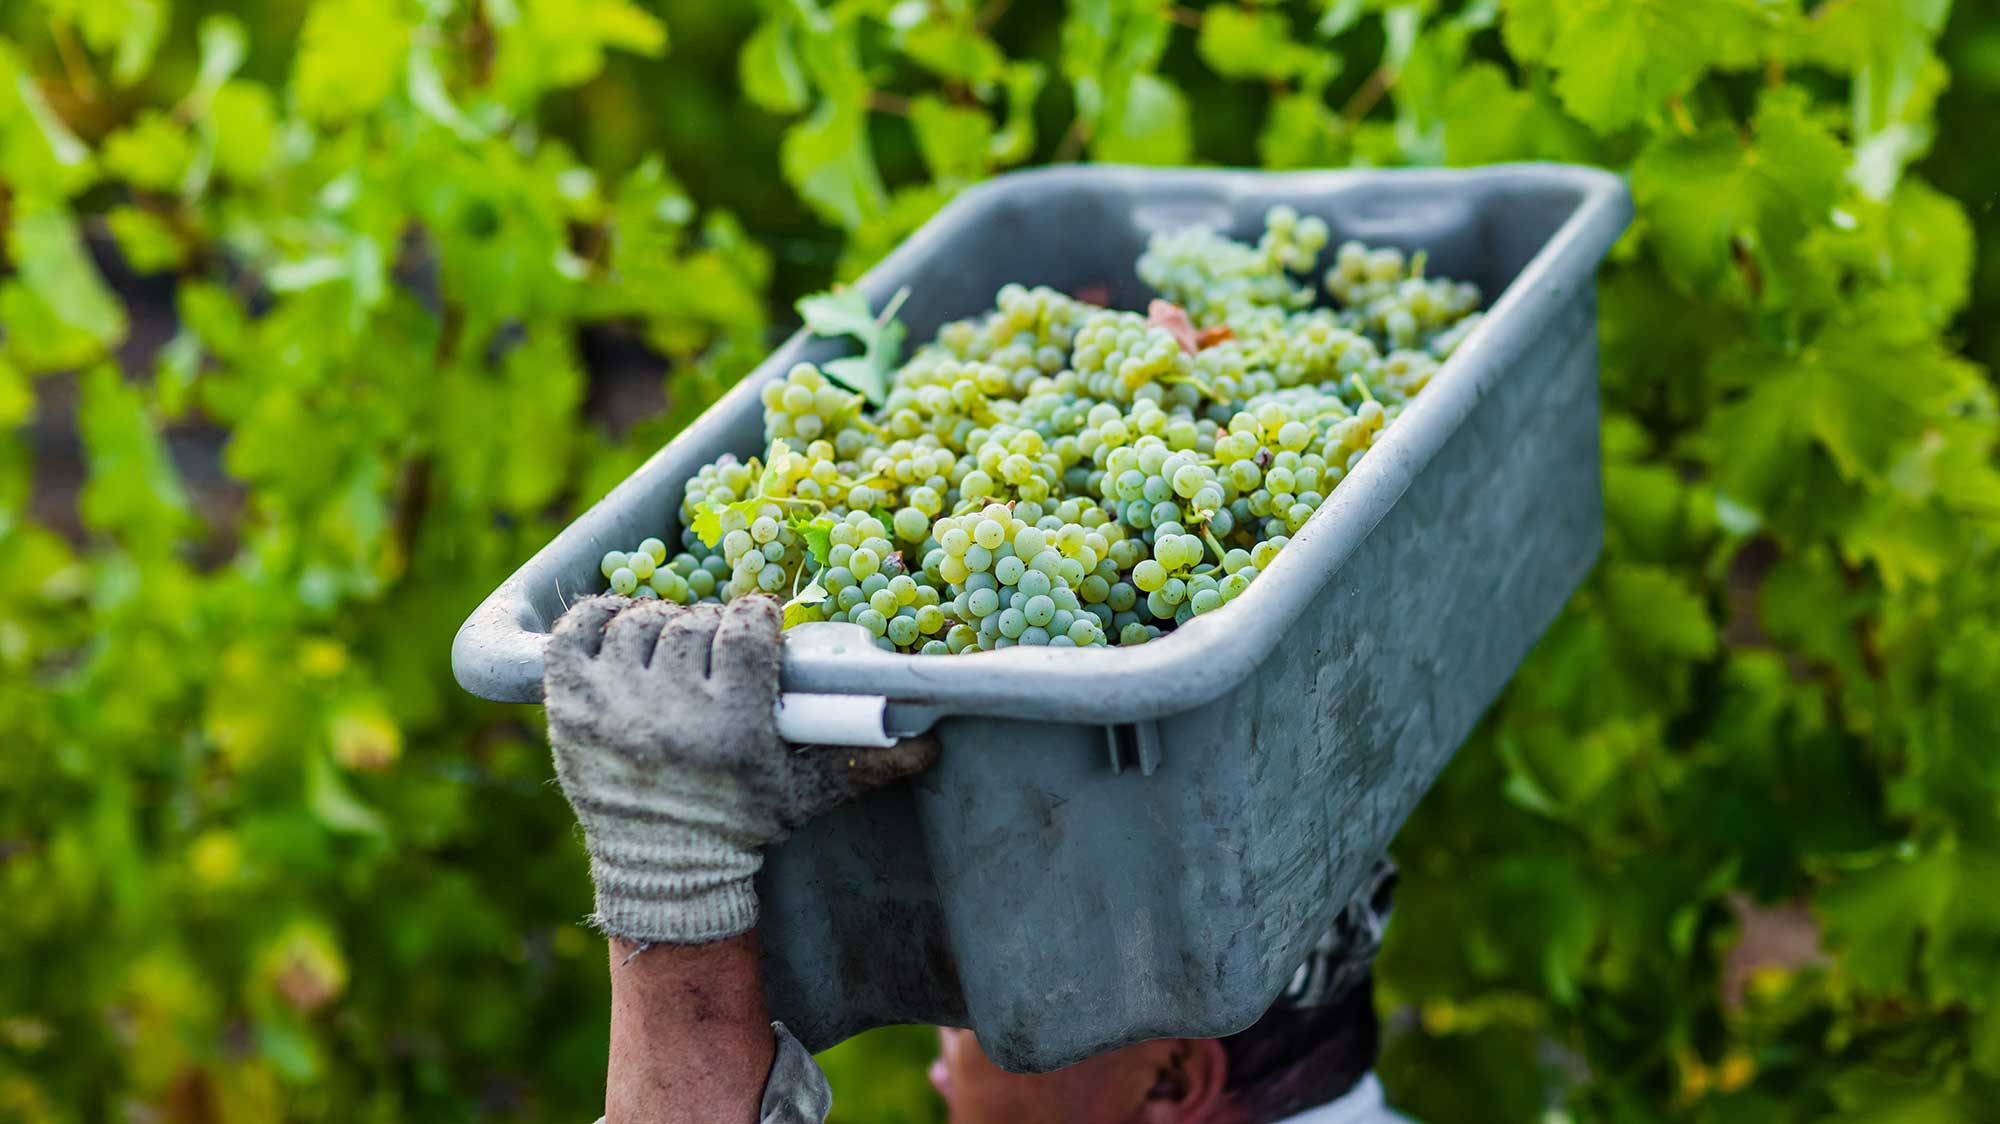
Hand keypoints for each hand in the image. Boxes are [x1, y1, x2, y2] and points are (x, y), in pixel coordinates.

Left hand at [544, 594, 935, 945]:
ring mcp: (610, 709)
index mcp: (730, 729)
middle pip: (694, 624)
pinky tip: (621, 634)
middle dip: (710, 630)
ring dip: (658, 626)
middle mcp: (668, 715)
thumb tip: (932, 742)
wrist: (663, 871)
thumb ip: (867, 762)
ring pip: (638, 622)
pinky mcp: (568, 707)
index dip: (755, 620)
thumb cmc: (741, 825)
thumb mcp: (808, 794)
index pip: (744, 629)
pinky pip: (576, 631)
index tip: (758, 629)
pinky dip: (598, 621)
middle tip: (715, 652)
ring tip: (672, 652)